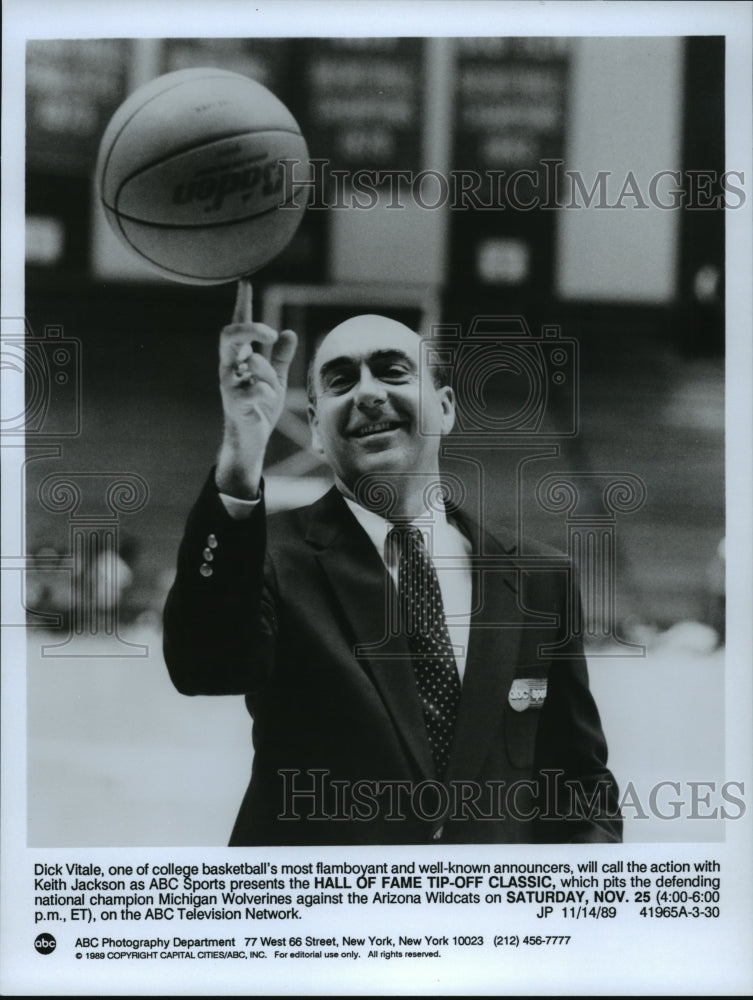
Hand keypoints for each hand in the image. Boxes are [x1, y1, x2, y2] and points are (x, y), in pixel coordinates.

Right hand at [216, 279, 296, 498]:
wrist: (251, 439)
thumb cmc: (259, 407)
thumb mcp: (274, 379)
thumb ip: (280, 357)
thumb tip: (288, 332)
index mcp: (239, 358)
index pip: (238, 325)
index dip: (242, 303)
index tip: (246, 281)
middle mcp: (229, 367)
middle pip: (229, 334)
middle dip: (251, 327)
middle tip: (270, 333)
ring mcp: (229, 384)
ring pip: (250, 362)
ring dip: (267, 373)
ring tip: (271, 390)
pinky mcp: (234, 402)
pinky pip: (255, 388)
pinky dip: (266, 392)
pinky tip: (266, 401)